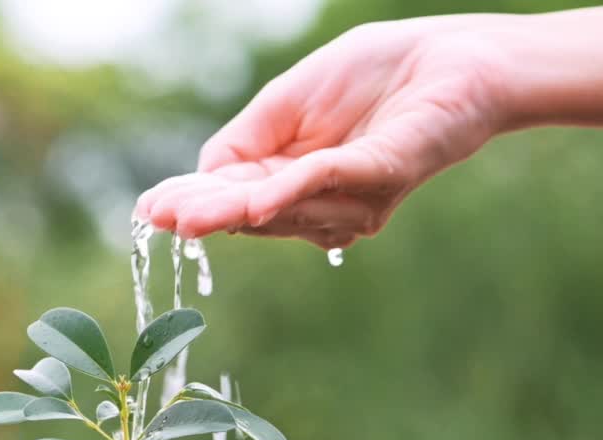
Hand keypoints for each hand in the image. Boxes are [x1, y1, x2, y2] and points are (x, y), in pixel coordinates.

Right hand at [135, 18, 512, 247]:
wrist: (452, 54)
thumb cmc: (376, 72)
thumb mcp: (289, 101)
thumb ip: (246, 139)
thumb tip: (202, 180)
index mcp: (292, 177)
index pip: (233, 195)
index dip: (193, 203)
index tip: (150, 211)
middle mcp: (321, 200)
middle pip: (250, 213)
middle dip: (203, 216)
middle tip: (159, 222)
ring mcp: (351, 197)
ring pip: (279, 208)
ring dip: (229, 211)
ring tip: (182, 218)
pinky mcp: (381, 175)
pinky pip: (326, 185)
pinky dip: (288, 194)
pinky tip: (253, 203)